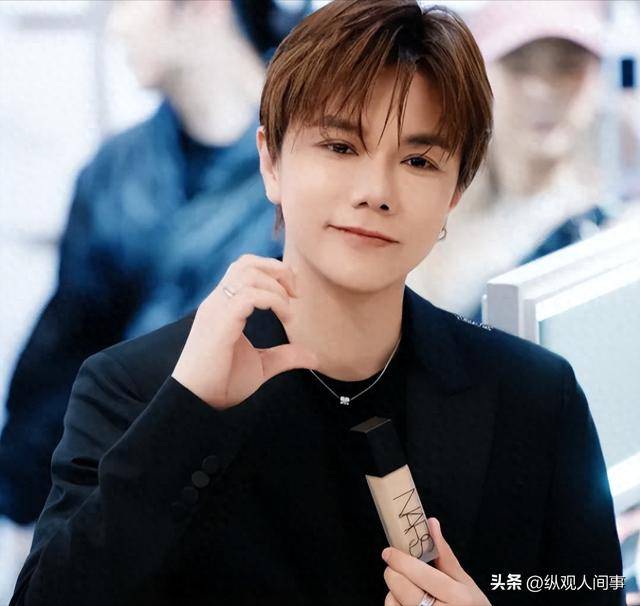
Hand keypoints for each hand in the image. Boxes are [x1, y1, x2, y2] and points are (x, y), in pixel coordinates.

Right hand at [171, 254, 318, 409]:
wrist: (197, 402)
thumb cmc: (223, 383)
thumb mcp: (262, 366)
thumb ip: (285, 356)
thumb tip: (315, 357)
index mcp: (223, 306)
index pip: (244, 268)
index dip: (273, 272)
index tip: (294, 294)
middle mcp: (217, 303)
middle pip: (246, 263)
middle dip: (278, 270)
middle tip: (296, 293)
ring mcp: (216, 310)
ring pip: (247, 273)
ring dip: (276, 285)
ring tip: (289, 308)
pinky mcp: (219, 323)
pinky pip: (248, 296)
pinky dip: (272, 300)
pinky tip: (284, 316)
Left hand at [381, 517, 490, 605]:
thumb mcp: (464, 582)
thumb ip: (444, 554)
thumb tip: (431, 523)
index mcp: (456, 596)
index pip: (421, 574)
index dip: (401, 561)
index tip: (389, 552)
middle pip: (402, 587)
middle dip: (394, 572)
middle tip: (396, 568)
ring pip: (393, 601)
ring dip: (394, 590)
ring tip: (408, 589)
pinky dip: (394, 603)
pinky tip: (407, 603)